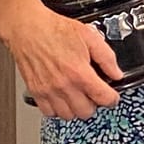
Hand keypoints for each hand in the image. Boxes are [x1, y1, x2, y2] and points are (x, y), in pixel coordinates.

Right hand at [0, 0, 121, 119]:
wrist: (27, 28)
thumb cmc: (54, 29)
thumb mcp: (90, 37)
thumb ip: (107, 57)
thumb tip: (116, 73)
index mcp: (79, 72)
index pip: (104, 99)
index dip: (112, 98)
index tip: (112, 95)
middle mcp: (63, 85)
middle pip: (86, 112)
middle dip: (94, 104)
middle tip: (93, 93)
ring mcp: (48, 90)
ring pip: (68, 115)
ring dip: (76, 108)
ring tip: (78, 95)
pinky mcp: (35, 91)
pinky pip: (49, 112)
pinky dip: (57, 109)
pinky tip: (62, 97)